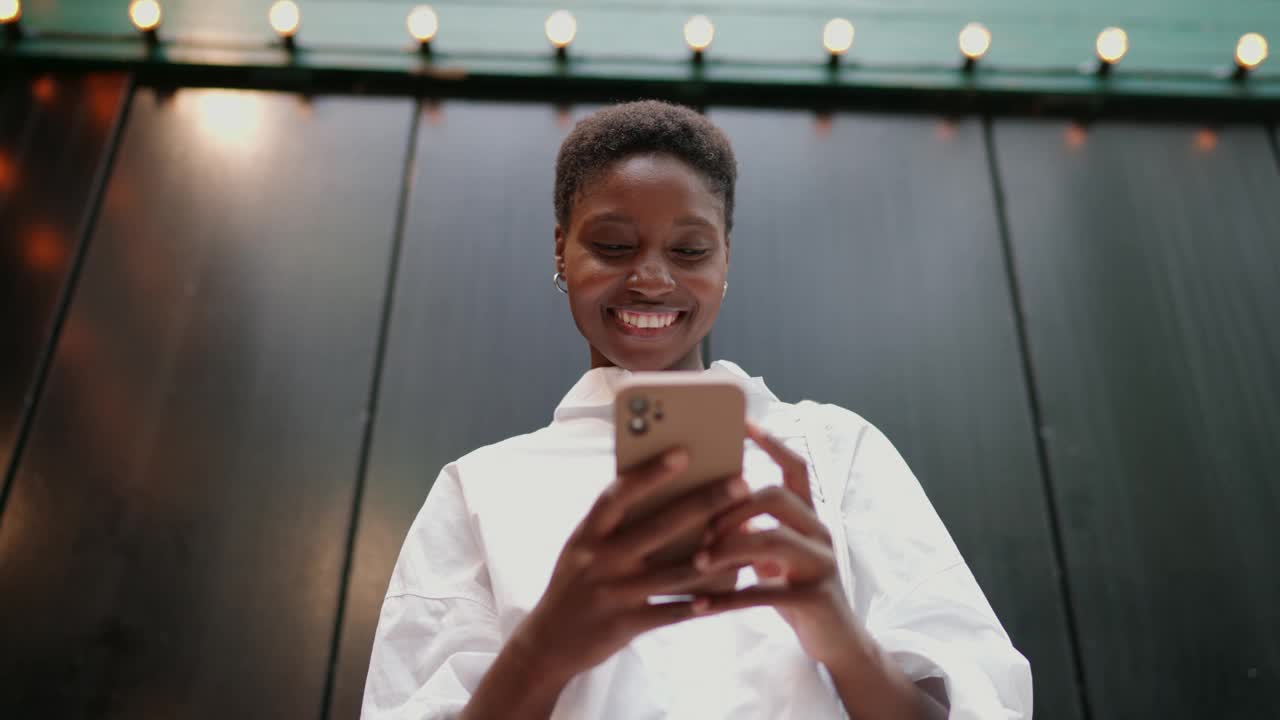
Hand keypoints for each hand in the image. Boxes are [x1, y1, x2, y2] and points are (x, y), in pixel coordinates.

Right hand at [512, 448, 750, 684]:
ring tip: (748, 539)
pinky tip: (725, 594)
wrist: (549, 642)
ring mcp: (613, 594)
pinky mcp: (625, 624)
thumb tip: (664, 491)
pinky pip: (670, 612)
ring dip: (715, 556)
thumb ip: (614, 524)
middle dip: (704, 503)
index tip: (683, 453)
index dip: (649, 473)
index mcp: (587, 533)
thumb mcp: (583, 547)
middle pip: (658, 527)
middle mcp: (599, 560)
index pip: (618, 495)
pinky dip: (698, 604)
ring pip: (673, 573)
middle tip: (740, 483)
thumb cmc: (576, 582)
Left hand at [691, 422, 858, 666]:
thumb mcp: (773, 556)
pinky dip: (728, 599)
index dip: (771, 443)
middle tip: (701, 530)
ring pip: (772, 540)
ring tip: (697, 562)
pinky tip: (700, 604)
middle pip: (776, 497)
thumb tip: (705, 507)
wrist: (836, 642)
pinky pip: (765, 593)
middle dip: (731, 508)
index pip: (795, 467)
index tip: (743, 423)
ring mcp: (821, 564)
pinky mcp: (815, 598)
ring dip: (727, 548)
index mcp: (808, 517)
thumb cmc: (794, 592)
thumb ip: (750, 530)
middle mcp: (819, 533)